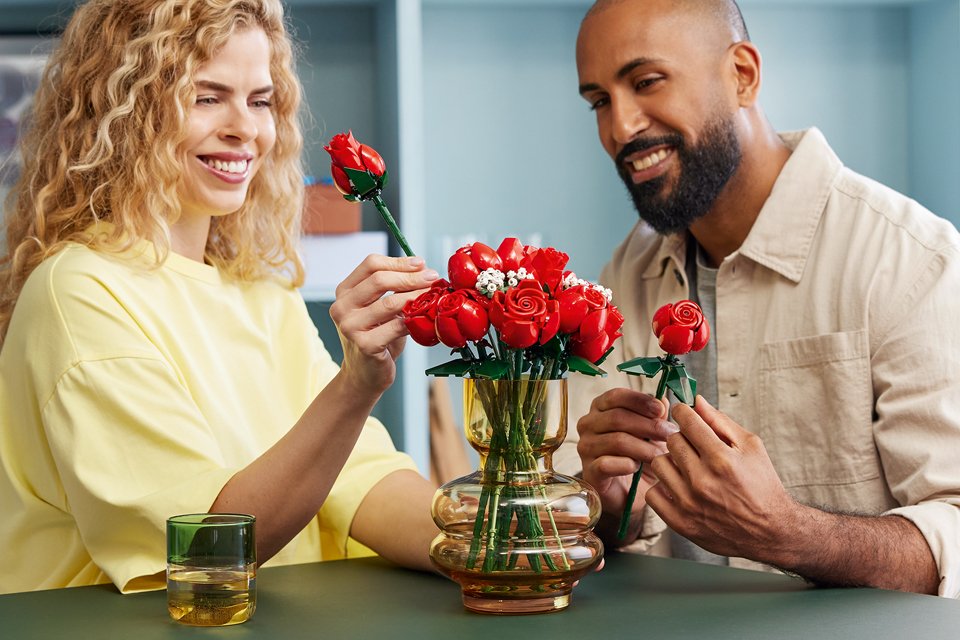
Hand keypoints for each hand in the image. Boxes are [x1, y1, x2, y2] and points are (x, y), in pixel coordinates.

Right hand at [330, 255, 438, 395]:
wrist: (365, 374)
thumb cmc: (377, 337)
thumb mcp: (379, 308)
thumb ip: (393, 288)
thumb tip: (423, 268)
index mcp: (344, 292)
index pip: (370, 264)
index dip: (398, 261)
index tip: (421, 263)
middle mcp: (342, 307)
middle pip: (379, 280)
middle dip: (411, 277)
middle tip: (432, 277)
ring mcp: (350, 327)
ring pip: (389, 302)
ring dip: (416, 296)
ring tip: (432, 295)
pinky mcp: (364, 345)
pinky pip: (396, 326)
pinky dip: (414, 320)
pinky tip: (424, 318)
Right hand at [576, 388, 673, 517]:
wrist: (630, 493)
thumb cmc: (639, 456)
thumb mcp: (652, 433)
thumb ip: (656, 416)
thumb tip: (664, 401)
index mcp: (601, 408)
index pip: (616, 396)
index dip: (639, 401)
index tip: (661, 410)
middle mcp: (588, 425)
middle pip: (617, 417)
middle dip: (648, 426)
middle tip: (670, 435)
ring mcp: (586, 448)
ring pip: (616, 440)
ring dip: (643, 448)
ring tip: (659, 455)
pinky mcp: (589, 471)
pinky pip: (607, 464)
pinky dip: (626, 465)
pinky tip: (637, 467)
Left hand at [645, 396, 799, 561]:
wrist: (770, 531)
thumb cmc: (762, 485)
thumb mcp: (751, 447)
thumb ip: (720, 422)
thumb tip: (696, 401)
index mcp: (721, 459)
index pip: (686, 420)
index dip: (684, 412)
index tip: (686, 415)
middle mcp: (702, 480)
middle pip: (671, 440)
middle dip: (682, 437)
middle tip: (694, 446)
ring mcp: (689, 503)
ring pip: (659, 464)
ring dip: (671, 462)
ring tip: (687, 467)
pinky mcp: (680, 522)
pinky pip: (653, 493)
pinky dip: (663, 488)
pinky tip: (679, 487)